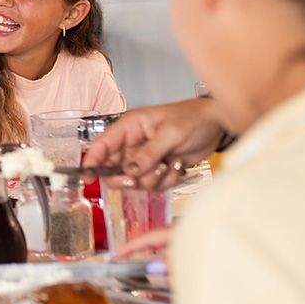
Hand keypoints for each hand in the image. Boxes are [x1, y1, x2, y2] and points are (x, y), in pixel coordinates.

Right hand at [83, 98, 224, 189]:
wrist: (217, 126)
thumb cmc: (193, 118)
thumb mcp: (171, 133)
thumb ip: (149, 153)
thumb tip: (130, 170)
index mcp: (131, 127)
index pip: (103, 145)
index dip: (92, 161)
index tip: (88, 177)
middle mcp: (134, 144)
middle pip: (115, 169)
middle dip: (127, 177)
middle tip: (137, 179)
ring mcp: (146, 158)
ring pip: (135, 180)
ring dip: (153, 178)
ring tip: (170, 163)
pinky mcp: (158, 169)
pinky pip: (153, 184)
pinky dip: (167, 180)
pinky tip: (178, 165)